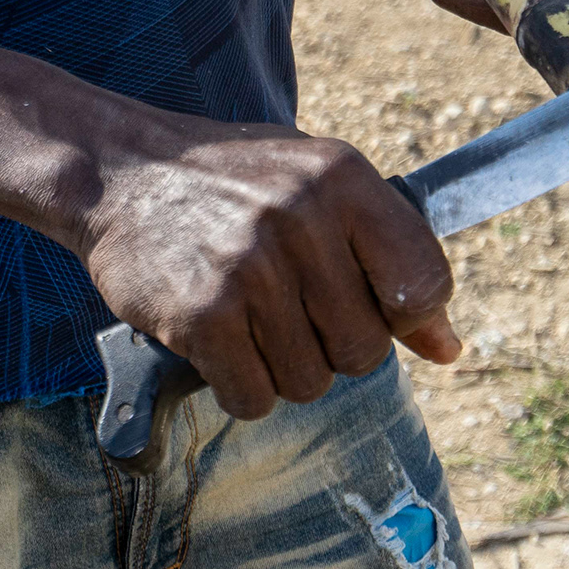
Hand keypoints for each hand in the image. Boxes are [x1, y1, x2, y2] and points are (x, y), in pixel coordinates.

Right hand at [75, 120, 458, 419]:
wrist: (119, 171)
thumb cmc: (232, 185)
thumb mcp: (319, 190)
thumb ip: (390, 258)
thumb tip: (449, 348)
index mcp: (343, 178)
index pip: (425, 283)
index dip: (406, 316)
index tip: (373, 307)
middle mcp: (301, 217)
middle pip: (366, 350)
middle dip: (333, 347)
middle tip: (291, 309)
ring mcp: (250, 268)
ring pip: (310, 382)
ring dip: (282, 367)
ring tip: (249, 317)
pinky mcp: (202, 315)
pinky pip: (254, 398)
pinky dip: (239, 385)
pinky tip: (219, 339)